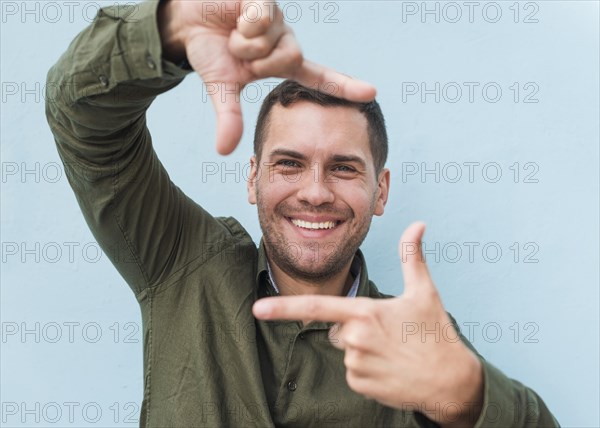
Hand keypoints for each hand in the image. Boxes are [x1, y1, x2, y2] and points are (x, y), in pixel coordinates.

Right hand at [159, 0, 375, 154]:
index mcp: (281, 63)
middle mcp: (286, 40)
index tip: (371, 92)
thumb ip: (229, 118)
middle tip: (238, 52)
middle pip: (291, 59)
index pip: (318, 77)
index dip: (344, 85)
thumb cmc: (210, 50)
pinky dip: (243, 23)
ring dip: (245, 43)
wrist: (188, 21)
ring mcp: (279, 19)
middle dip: (257, 61)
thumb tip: (224, 151)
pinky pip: (262, 18)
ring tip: (234, 32)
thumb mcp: (222, 87)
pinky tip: (236, 15)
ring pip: (273, 41)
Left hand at [253, 222, 483, 426]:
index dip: (284, 308)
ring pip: (345, 350)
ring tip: (392, 352)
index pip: (317, 308)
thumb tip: (418, 224)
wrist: (450, 382)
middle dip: (354, 328)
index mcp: (366, 313)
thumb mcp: (424, 291)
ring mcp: (356, 365)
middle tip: (388, 333)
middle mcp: (356, 339)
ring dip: (362, 349)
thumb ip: (412, 256)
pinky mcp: (359, 385)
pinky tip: (389, 368)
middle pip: (337, 328)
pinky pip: (351, 371)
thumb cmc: (436, 333)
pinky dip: (366, 369)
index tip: (258, 308)